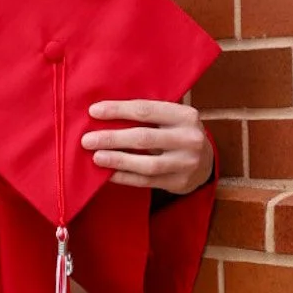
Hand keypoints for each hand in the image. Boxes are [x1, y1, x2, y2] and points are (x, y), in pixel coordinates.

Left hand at [82, 97, 213, 193]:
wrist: (205, 162)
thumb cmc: (178, 133)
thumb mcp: (172, 117)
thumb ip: (148, 113)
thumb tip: (104, 111)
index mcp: (185, 115)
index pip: (146, 110)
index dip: (118, 110)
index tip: (94, 111)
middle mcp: (189, 138)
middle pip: (143, 138)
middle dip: (112, 138)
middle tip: (87, 140)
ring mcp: (186, 163)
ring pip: (146, 163)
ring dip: (117, 160)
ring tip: (96, 157)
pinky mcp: (179, 182)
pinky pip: (146, 181)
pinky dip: (125, 177)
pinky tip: (108, 174)